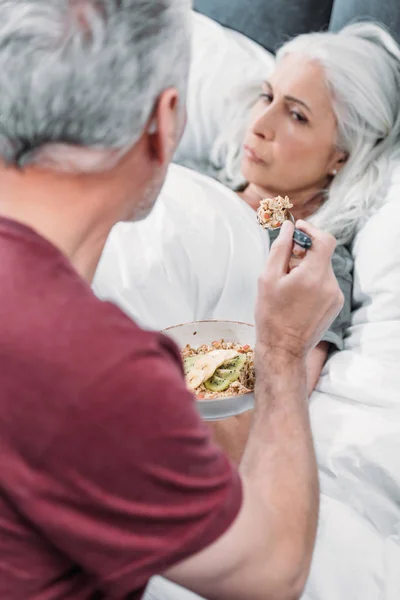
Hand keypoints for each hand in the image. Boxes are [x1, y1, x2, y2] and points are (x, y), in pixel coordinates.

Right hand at [255, 220, 343, 359]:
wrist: (283, 349)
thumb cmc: (271, 314)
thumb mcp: (267, 278)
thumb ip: (280, 249)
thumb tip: (288, 227)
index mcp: (313, 275)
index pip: (324, 239)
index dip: (311, 230)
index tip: (297, 230)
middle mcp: (330, 284)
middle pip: (322, 254)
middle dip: (304, 252)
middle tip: (285, 261)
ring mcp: (336, 296)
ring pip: (323, 269)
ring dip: (307, 268)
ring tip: (288, 284)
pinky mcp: (336, 305)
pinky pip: (325, 283)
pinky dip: (313, 281)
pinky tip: (297, 295)